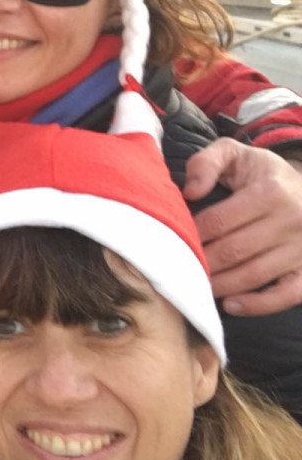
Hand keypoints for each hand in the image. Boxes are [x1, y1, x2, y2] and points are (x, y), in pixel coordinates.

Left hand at [184, 138, 301, 315]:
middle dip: (200, 263)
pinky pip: (288, 294)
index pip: (218, 221)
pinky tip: (231, 305)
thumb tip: (190, 192)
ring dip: (220, 286)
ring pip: (254, 275)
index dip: (190, 235)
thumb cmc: (260, 173)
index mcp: (270, 192)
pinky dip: (259, 304)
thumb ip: (206, 163)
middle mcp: (292, 221)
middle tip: (175, 270)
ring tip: (195, 288)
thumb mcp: (233, 154)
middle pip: (233, 251)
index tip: (170, 242)